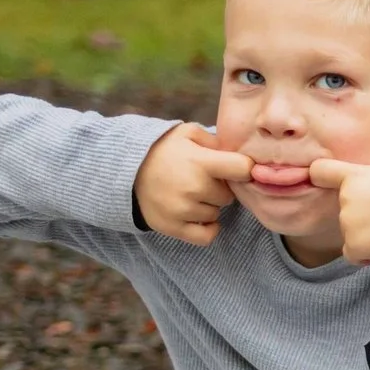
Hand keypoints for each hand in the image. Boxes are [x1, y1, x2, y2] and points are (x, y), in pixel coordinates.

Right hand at [133, 123, 250, 244]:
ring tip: (189, 194)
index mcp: (201, 162)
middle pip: (228, 196)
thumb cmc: (162, 150)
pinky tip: (199, 217)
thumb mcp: (186, 133)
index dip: (244, 169)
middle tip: (200, 180)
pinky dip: (207, 229)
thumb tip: (241, 155)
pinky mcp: (173, 228)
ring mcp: (183, 210)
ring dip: (208, 206)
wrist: (125, 170)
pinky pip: (206, 236)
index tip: (235, 169)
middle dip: (218, 188)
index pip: (244, 169)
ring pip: (215, 214)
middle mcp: (194, 188)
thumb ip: (215, 140)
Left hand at [307, 159, 369, 263]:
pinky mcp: (353, 245)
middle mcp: (346, 197)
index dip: (319, 177)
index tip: (320, 181)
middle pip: (344, 210)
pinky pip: (352, 254)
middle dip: (361, 216)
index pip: (321, 171)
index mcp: (357, 175)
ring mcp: (348, 222)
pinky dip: (365, 255)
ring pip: (350, 233)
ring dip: (366, 235)